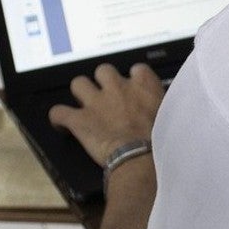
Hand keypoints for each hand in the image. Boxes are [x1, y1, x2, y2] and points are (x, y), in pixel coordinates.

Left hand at [49, 63, 164, 165]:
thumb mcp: (170, 116)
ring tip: (84, 105)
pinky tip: (63, 125)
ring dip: (80, 93)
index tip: (135, 91)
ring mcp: (96, 102)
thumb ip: (162, 106)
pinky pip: (58, 112)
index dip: (134, 80)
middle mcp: (117, 86)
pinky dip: (59, 118)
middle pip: (104, 70)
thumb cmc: (162, 141)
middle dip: (103, 81)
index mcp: (143, 84)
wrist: (141, 158)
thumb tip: (164, 108)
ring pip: (78, 83)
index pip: (137, 69)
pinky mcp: (79, 120)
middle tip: (108, 97)